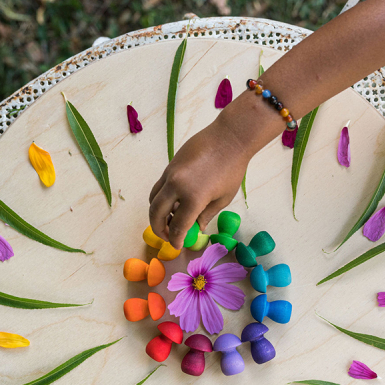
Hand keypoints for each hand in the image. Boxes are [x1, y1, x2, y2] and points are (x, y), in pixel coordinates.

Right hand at [148, 117, 248, 248]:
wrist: (229, 138)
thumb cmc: (232, 169)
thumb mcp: (222, 199)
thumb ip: (206, 215)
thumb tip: (195, 228)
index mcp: (193, 198)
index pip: (177, 226)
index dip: (175, 240)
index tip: (177, 246)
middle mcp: (177, 186)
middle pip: (156, 213)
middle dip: (158, 229)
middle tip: (166, 236)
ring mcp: (170, 174)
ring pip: (153, 199)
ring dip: (156, 213)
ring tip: (167, 221)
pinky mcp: (170, 165)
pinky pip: (159, 186)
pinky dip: (161, 198)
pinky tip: (172, 203)